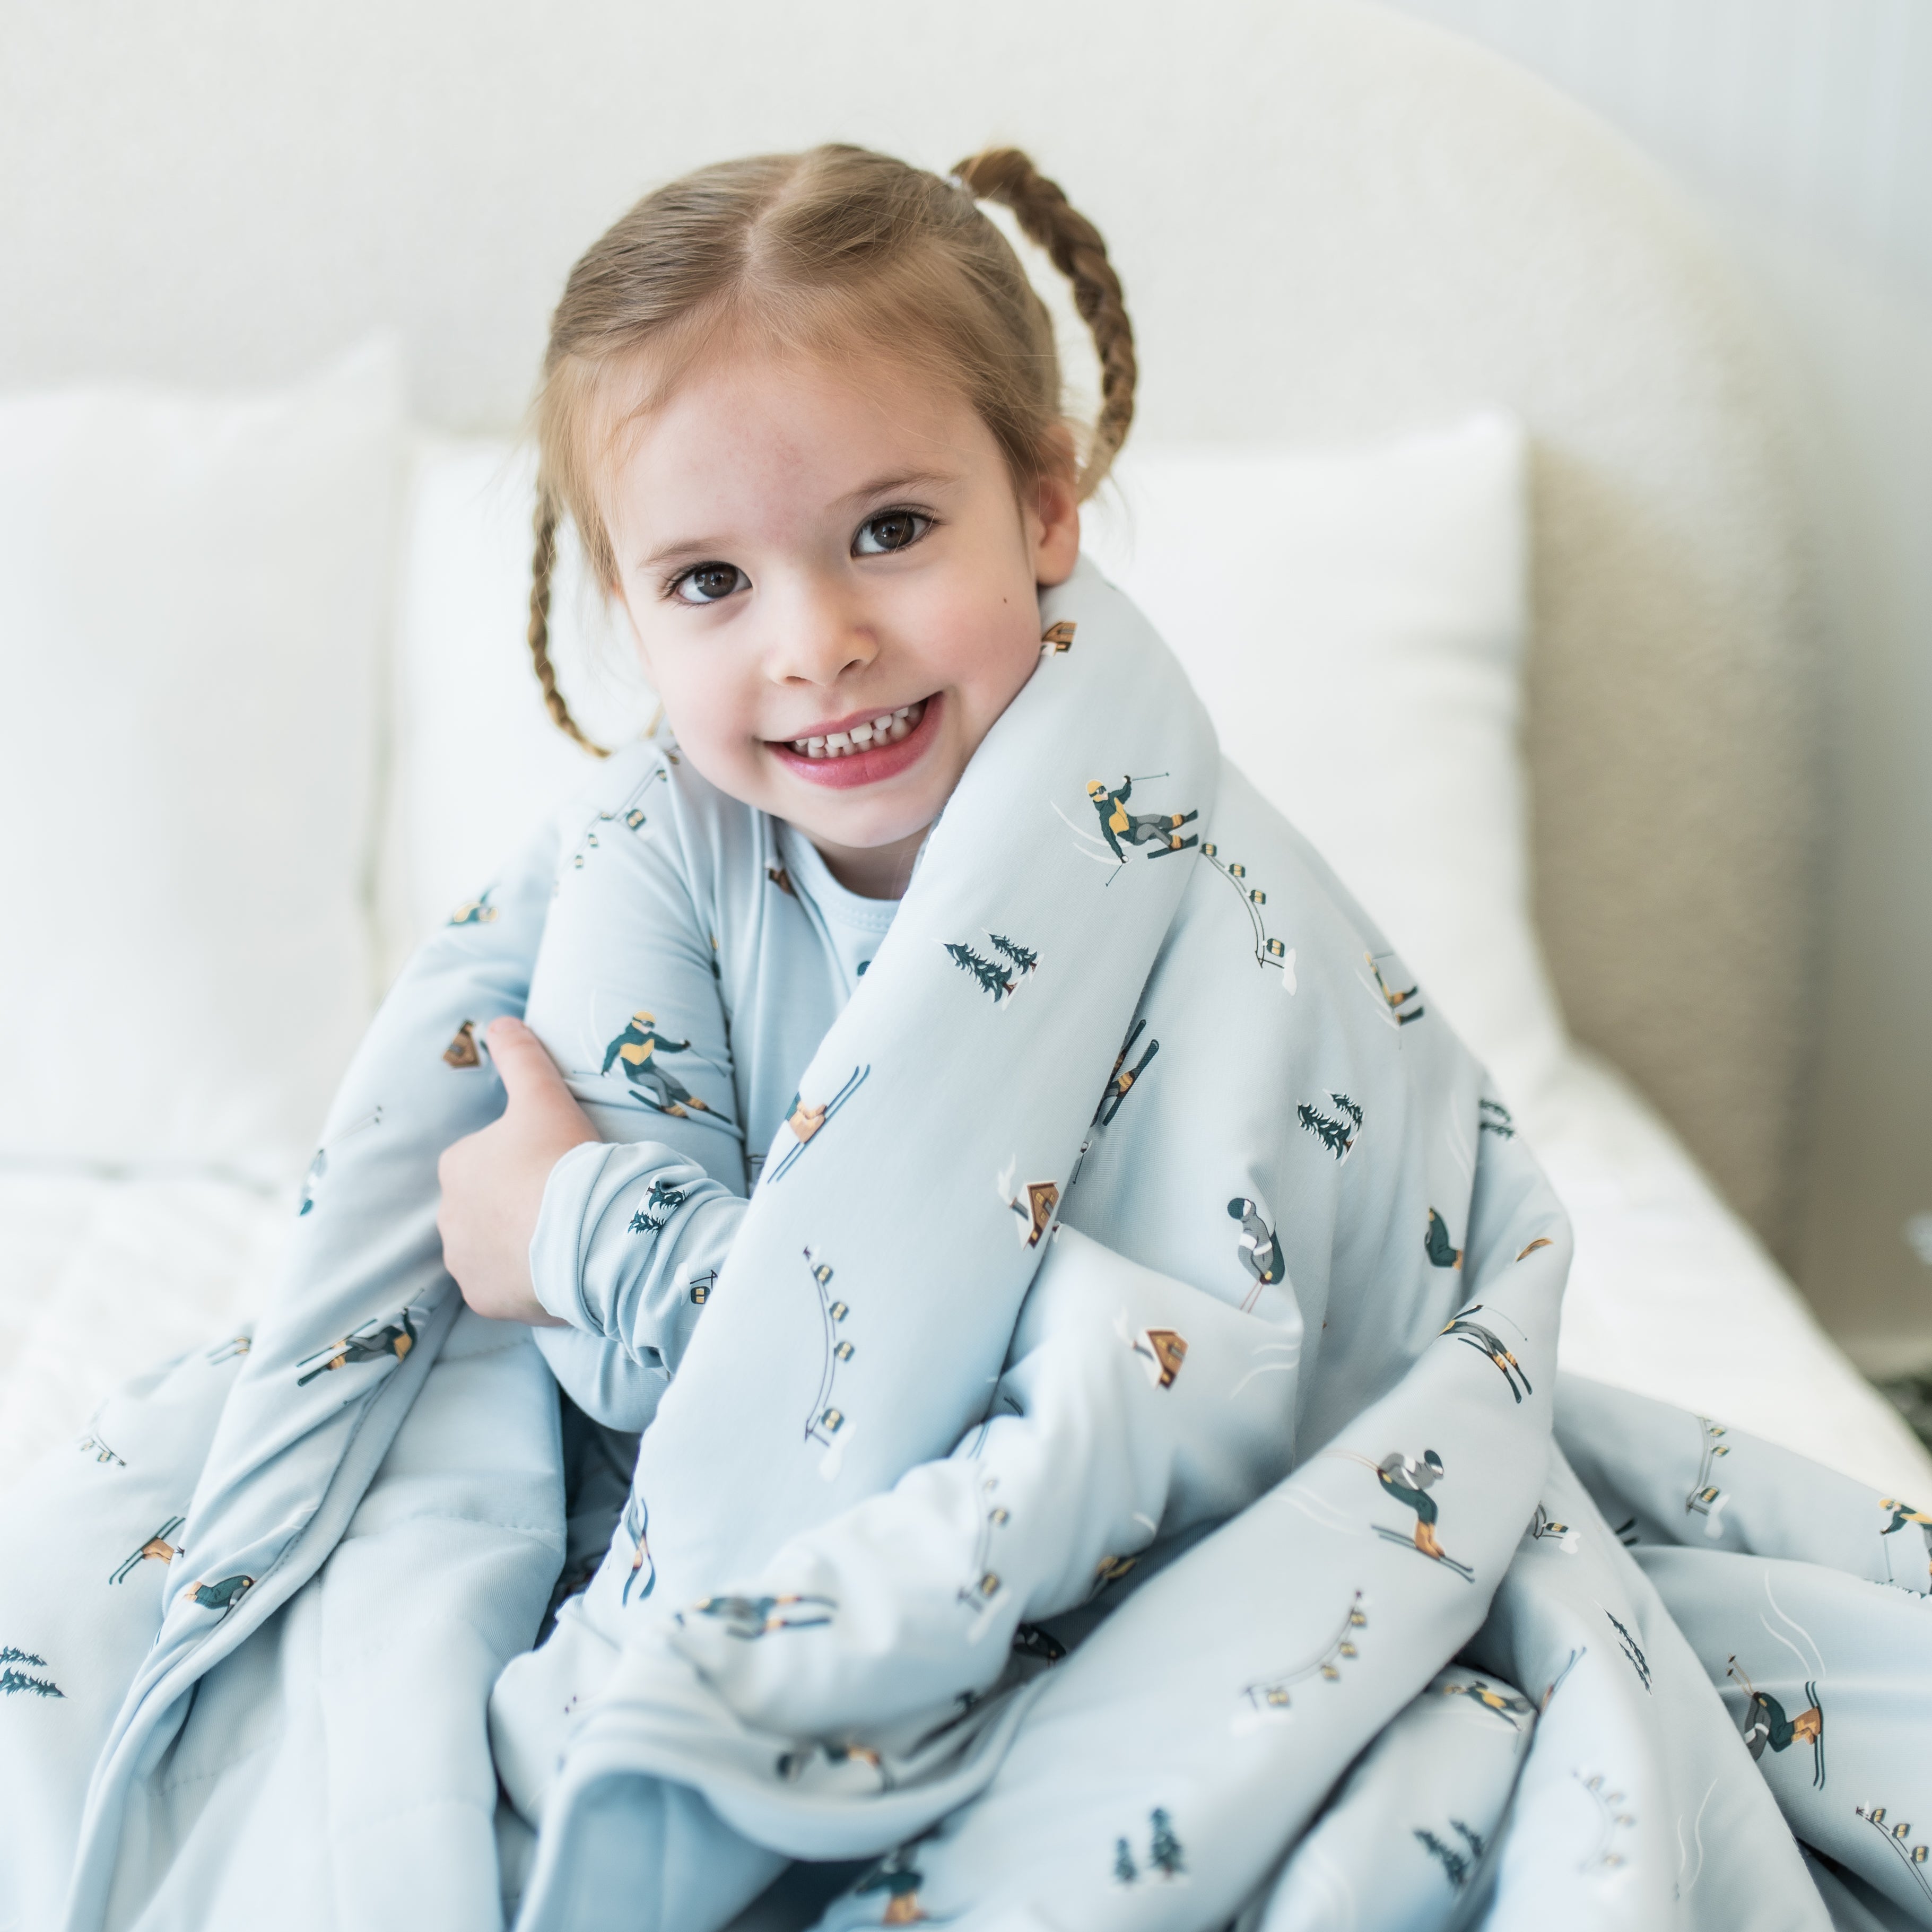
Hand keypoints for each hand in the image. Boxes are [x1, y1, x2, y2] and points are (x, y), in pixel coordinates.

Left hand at [438, 1016, 597, 1324]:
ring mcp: (464, 1262)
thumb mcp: (543, 1095)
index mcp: (457, 1165)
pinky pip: (501, 1288)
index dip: (522, 1162)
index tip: (556, 1166)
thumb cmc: (562, 1158)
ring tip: (561, 1237)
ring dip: (516, 1244)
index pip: (484, 1161)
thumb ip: (520, 1055)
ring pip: (490, 1248)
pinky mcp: (483, 1299)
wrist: (585, 1231)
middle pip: (485, 1207)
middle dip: (514, 1206)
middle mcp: (448, 1216)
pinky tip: (555, 1269)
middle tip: (563, 1203)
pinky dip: (522, 1282)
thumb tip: (499, 1020)